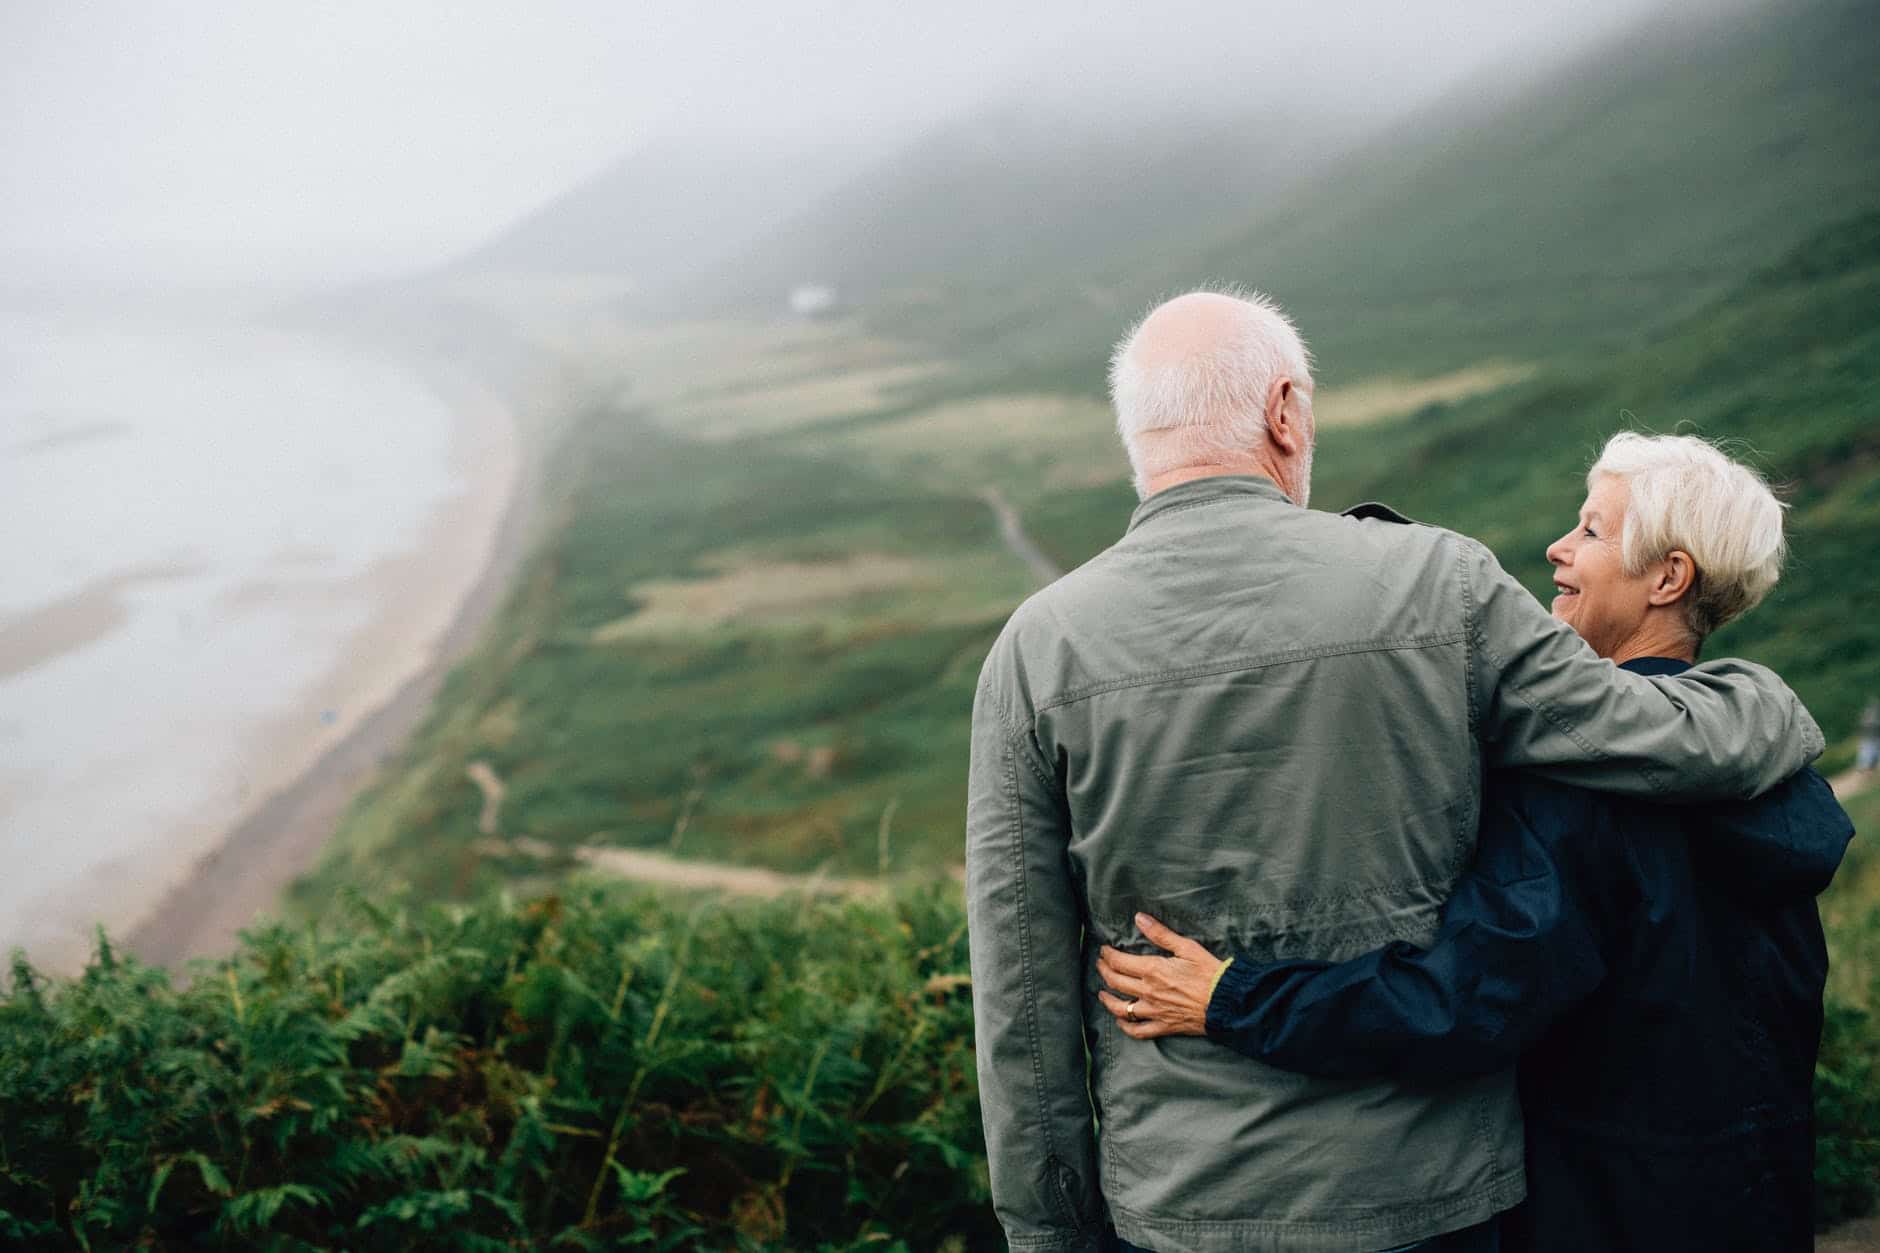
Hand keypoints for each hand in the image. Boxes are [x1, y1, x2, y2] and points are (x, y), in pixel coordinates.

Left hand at [1096, 912, 1226, 1039]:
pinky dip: (1125, 1026)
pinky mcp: (1163, 1026)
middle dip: (1104, 971)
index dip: (1108, 955)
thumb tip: (1139, 918)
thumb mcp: (1186, 947)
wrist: (1227, 1002)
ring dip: (1108, 1000)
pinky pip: (1138, 1031)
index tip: (1104, 950)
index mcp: (1153, 970)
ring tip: (1102, 993)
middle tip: (1100, 964)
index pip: (1119, 962)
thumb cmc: (1210, 972)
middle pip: (1116, 982)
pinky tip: (1120, 1021)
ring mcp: (1154, 1011)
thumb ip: (1160, 934)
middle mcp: (1149, 992)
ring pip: (1121, 1008)